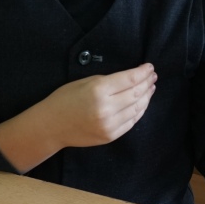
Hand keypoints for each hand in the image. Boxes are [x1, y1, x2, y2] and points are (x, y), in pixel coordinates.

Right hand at [41, 64, 156, 147]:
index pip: (130, 79)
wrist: (52, 125)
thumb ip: (109, 81)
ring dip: (146, 97)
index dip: (143, 72)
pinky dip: (139, 111)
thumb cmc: (65, 98)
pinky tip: (142, 103)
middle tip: (153, 76)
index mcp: (99, 90)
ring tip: (150, 88)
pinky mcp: (110, 136)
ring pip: (137, 108)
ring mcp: (109, 124)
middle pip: (136, 93)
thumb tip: (132, 78)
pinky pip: (131, 122)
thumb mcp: (85, 81)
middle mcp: (106, 108)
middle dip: (147, 83)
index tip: (150, 67)